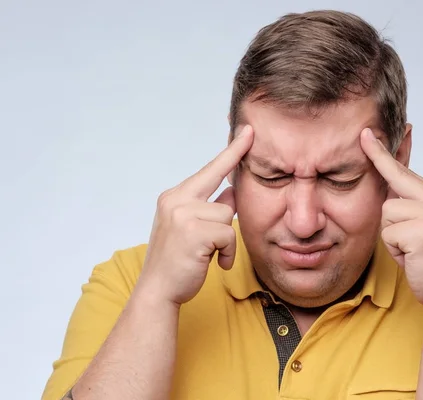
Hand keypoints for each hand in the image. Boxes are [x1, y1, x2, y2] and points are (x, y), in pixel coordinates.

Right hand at [136, 125, 253, 304]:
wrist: (158, 291)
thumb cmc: (178, 262)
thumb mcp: (191, 229)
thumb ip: (209, 209)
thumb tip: (231, 192)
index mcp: (174, 197)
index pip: (208, 170)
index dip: (230, 151)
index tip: (247, 132)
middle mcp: (176, 200)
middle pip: (220, 182)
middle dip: (234, 165)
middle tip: (250, 134)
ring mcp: (183, 214)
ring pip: (228, 214)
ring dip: (226, 239)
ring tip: (212, 255)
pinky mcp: (194, 232)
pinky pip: (228, 235)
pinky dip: (227, 252)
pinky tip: (216, 263)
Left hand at [360, 128, 422, 307]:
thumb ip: (410, 206)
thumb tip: (388, 187)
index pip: (406, 172)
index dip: (384, 154)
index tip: (367, 134)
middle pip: (393, 187)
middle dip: (384, 184)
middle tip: (368, 145)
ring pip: (386, 212)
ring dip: (392, 236)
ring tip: (411, 251)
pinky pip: (388, 233)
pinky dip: (394, 249)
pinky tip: (412, 258)